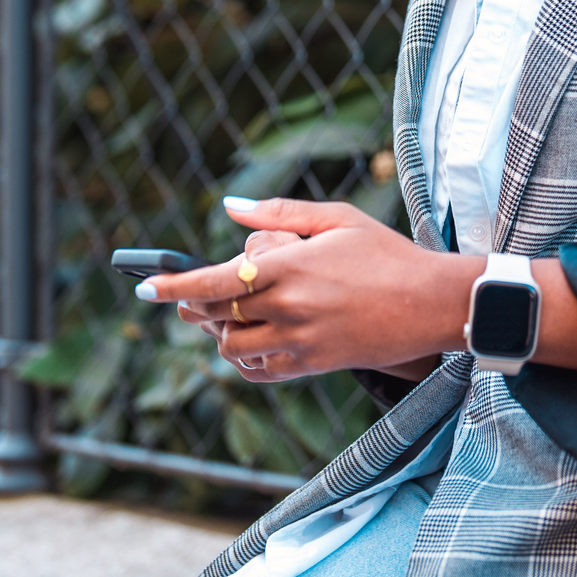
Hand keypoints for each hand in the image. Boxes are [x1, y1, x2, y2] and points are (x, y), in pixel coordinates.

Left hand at [146, 197, 478, 383]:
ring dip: (219, 332)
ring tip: (226, 315)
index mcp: (290, 266)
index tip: (145, 288)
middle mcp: (289, 307)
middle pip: (216, 314)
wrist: (431, 303)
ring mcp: (300, 341)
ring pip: (232, 347)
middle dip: (193, 306)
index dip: (173, 286)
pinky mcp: (313, 365)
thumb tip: (229, 207)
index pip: (214, 280)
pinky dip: (243, 358)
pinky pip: (259, 370)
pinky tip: (250, 341)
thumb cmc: (386, 253)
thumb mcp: (337, 217)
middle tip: (186, 297)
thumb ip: (279, 213)